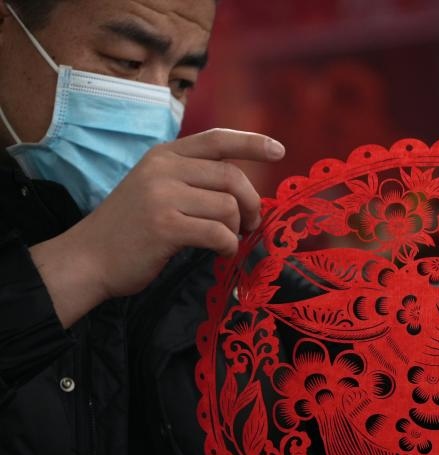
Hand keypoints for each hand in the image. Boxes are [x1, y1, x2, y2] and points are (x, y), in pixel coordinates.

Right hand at [30, 129, 284, 326]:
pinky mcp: (165, 226)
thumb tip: (243, 191)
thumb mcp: (156, 189)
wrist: (87, 258)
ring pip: (228, 206)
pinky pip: (218, 233)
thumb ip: (193, 181)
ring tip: (227, 240)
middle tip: (250, 225)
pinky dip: (228, 246)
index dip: (252, 143)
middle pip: (232, 177)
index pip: (217, 140)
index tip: (279, 150)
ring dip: (237, 230)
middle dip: (251, 204)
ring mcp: (162, 196)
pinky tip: (220, 252)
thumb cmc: (131, 229)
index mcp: (164, 155)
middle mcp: (163, 169)